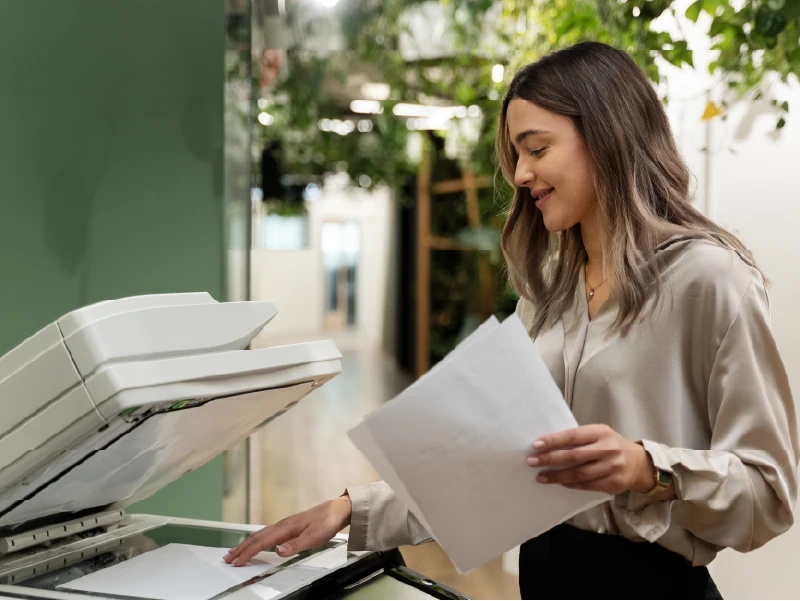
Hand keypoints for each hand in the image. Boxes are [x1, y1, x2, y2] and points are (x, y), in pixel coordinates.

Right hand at [224, 495, 351, 566]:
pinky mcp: (289, 526)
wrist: (337, 509)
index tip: (237, 561)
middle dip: (241, 548)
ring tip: (236, 551)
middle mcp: (282, 525)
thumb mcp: (314, 537)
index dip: (248, 553)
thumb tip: (277, 551)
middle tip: (228, 558)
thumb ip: (295, 545)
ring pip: (261, 535)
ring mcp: (285, 524)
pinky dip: (257, 540)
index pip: (262, 542)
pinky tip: (257, 543)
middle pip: (256, 537)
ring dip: (246, 544)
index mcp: (285, 528)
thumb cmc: (327, 522)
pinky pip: (267, 533)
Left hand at [527, 425, 653, 495]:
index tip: (536, 444)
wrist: (639, 463)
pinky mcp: (614, 483)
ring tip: (541, 476)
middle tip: (532, 461)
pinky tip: (559, 482)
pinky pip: (587, 485)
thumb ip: (579, 439)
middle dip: (550, 459)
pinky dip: (571, 484)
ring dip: (557, 476)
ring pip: (579, 474)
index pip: (573, 436)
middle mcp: (608, 449)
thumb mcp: (599, 435)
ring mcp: (612, 467)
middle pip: (574, 456)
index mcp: (601, 432)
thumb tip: (549, 445)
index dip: (554, 441)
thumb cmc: (611, 446)